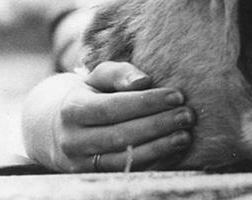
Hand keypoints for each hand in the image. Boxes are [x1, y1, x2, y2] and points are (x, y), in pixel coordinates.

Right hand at [22, 62, 195, 171]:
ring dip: (159, 148)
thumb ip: (119, 73)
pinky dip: (154, 163)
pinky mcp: (97, 177)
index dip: (146, 102)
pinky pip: (128, 172)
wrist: (64, 129)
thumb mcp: (100, 77)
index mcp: (73, 110)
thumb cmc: (93, 95)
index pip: (111, 107)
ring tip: (185, 136)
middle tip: (187, 116)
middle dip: (157, 125)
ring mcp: (82, 163)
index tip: (177, 96)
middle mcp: (73, 140)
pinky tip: (175, 151)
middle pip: (120, 135)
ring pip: (123, 159)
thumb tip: (143, 81)